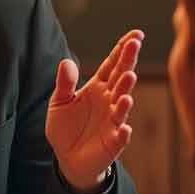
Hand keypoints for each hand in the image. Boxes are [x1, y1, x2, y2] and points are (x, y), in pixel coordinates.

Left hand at [45, 29, 143, 192]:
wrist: (68, 158)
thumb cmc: (66, 127)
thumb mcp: (59, 102)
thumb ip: (64, 83)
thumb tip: (66, 62)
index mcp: (98, 87)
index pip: (112, 65)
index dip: (122, 49)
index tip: (135, 34)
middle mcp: (110, 100)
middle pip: (121, 78)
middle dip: (128, 61)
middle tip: (134, 44)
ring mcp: (113, 121)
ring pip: (122, 105)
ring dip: (126, 92)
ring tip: (129, 78)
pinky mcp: (113, 142)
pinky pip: (120, 137)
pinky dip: (123, 133)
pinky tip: (124, 128)